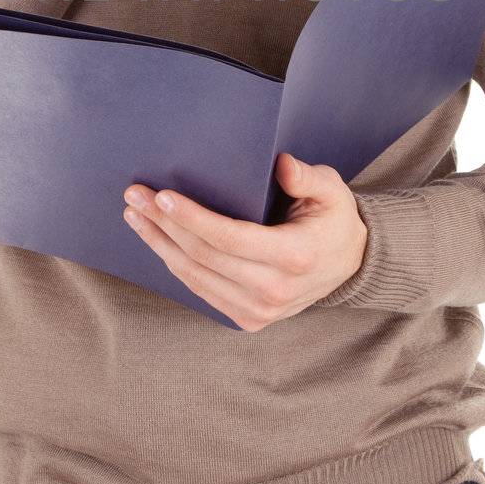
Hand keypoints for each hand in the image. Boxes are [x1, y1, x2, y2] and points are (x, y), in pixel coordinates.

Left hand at [121, 152, 368, 330]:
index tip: (162, 196)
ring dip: (159, 244)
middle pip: (203, 256)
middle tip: (135, 196)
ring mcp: (259, 311)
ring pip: (194, 276)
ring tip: (136, 216)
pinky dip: (175, 264)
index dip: (192, 218)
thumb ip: (307, 177)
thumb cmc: (334, 220)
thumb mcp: (332, 191)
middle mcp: (274, 290)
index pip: (230, 238)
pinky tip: (158, 241)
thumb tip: (280, 164)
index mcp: (295, 257)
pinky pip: (200, 290)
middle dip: (163, 224)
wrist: (349, 265)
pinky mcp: (247, 319)